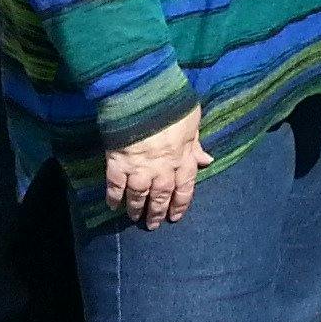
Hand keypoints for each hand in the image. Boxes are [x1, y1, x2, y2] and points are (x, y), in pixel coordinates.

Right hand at [103, 107, 208, 229]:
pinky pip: (115, 185)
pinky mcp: (117, 163)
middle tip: (154, 225)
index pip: (185, 186)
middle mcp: (162, 168)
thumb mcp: (193, 121)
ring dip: (137, 209)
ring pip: (139, 195)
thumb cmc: (172, 104)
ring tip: (135, 218)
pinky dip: (113, 197)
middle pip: (161, 195)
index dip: (181, 202)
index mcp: (182, 157)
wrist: (143, 96)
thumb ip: (197, 144)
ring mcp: (139, 168)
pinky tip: (112, 206)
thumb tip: (207, 161)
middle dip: (158, 212)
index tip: (176, 215)